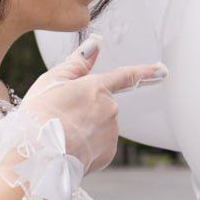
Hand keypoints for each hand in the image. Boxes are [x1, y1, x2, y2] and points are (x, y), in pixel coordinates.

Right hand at [19, 35, 165, 173]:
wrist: (37, 156)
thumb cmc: (39, 116)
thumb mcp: (52, 82)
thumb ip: (77, 62)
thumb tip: (95, 43)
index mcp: (96, 87)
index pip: (125, 76)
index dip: (146, 72)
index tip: (162, 70)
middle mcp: (110, 109)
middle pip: (101, 107)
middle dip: (85, 112)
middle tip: (60, 120)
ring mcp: (111, 132)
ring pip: (99, 128)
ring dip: (84, 131)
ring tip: (61, 137)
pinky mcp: (108, 153)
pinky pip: (99, 147)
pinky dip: (86, 148)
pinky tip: (69, 150)